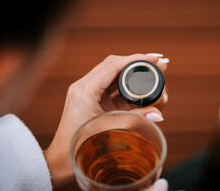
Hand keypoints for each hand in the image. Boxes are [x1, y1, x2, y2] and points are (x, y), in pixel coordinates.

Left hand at [43, 53, 167, 186]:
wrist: (61, 160)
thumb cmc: (78, 146)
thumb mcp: (109, 130)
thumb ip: (134, 120)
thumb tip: (158, 114)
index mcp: (85, 90)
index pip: (113, 65)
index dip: (135, 59)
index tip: (153, 58)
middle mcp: (84, 86)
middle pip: (114, 65)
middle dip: (137, 63)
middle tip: (158, 64)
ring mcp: (87, 92)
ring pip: (113, 75)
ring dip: (133, 73)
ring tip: (154, 72)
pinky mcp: (92, 100)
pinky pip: (112, 87)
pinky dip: (127, 86)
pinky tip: (142, 87)